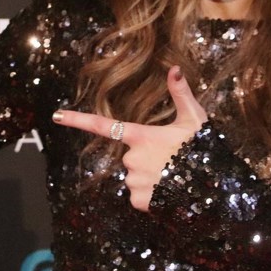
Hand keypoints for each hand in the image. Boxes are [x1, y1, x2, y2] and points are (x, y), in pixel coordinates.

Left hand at [53, 66, 207, 211]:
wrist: (212, 186)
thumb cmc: (203, 149)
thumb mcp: (194, 119)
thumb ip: (181, 94)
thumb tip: (174, 68)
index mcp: (140, 135)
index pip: (103, 126)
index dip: (78, 120)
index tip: (57, 115)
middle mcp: (132, 158)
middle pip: (131, 156)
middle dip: (147, 158)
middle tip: (171, 159)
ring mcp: (134, 181)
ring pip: (135, 177)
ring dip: (149, 178)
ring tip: (173, 177)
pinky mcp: (139, 201)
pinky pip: (139, 197)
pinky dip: (152, 196)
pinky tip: (169, 192)